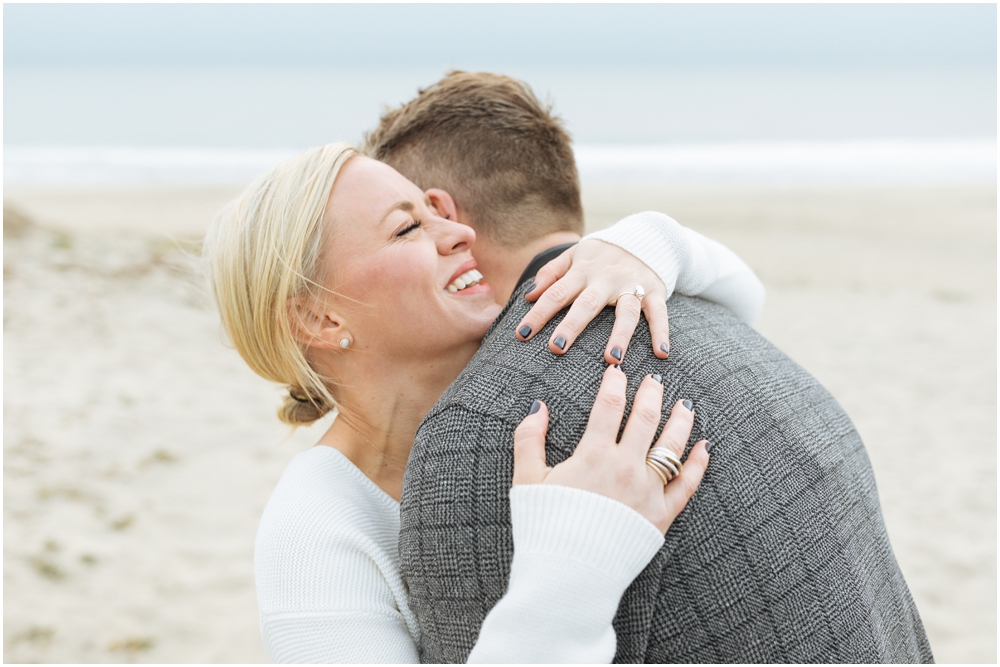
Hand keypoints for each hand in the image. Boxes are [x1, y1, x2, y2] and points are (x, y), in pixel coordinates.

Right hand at [512, 365, 709, 534]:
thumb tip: (538, 407)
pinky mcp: (661, 516)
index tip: (617, 371)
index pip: (609, 406)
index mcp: (594, 455)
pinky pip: (686, 486)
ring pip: (672, 446)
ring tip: (686, 404)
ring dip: (680, 421)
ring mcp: (648, 491)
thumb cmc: (545, 527)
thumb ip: (529, 440)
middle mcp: (626, 468)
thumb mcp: (527, 480)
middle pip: (646, 419)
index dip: (614, 384)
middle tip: (656, 379)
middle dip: (652, 394)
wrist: (568, 576)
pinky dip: (698, 464)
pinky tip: (704, 447)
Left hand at [516, 240, 670, 363]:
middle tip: (557, 348)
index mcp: (582, 271)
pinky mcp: (655, 291)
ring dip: (620, 335)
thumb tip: (529, 296)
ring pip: (626, 312)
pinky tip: (661, 353)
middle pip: (587, 304)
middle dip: (572, 326)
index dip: (538, 314)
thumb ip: (551, 273)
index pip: (556, 293)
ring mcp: (632, 285)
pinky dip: (662, 332)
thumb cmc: (602, 253)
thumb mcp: (575, 254)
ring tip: (611, 360)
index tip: (522, 335)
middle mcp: (606, 279)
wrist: (645, 236)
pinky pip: (659, 313)